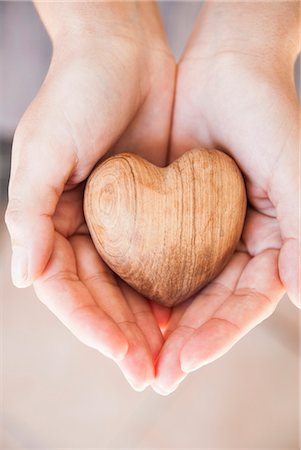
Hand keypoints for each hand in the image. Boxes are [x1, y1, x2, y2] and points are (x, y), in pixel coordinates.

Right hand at [5, 2, 174, 390]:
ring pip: (129, 287)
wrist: (122, 54)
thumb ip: (28, 214)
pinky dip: (167, 289)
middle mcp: (81, 229)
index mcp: (49, 221)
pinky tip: (182, 314)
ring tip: (170, 358)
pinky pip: (157, 259)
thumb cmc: (75, 94)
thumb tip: (25, 278)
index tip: (123, 355)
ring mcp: (116, 223)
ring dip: (146, 324)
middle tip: (152, 373)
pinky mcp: (149, 210)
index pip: (66, 289)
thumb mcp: (43, 151)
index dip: (91, 326)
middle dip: (123, 336)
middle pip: (100, 297)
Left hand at [152, 2, 299, 393]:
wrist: (227, 72)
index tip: (182, 361)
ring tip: (136, 353)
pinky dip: (146, 282)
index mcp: (274, 245)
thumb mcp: (295, 171)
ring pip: (186, 290)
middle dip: (185, 341)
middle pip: (213, 307)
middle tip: (153, 374)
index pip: (246, 305)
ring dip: (162, 322)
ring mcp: (209, 233)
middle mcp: (242, 246)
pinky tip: (128, 305)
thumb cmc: (269, 114)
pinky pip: (161, 256)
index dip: (218, 336)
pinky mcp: (180, 215)